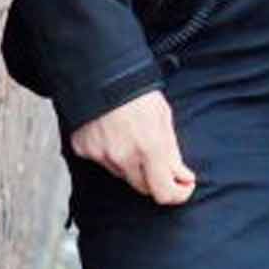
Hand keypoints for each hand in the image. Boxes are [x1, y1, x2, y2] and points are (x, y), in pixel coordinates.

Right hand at [70, 89, 195, 204]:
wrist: (100, 73)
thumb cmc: (135, 91)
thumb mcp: (164, 117)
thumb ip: (172, 151)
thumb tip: (182, 176)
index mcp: (149, 148)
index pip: (164, 192)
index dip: (177, 194)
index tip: (184, 186)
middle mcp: (124, 157)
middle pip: (143, 188)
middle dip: (157, 180)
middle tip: (166, 167)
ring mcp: (101, 156)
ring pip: (123, 175)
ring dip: (135, 166)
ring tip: (136, 139)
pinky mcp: (84, 151)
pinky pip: (103, 162)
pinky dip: (112, 155)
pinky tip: (115, 135)